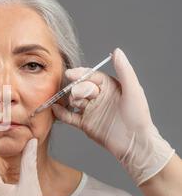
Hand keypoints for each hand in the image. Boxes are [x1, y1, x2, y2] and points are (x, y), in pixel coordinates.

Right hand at [52, 48, 174, 185]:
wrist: (135, 144)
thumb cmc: (139, 117)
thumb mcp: (133, 90)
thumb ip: (124, 70)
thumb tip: (117, 51)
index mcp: (109, 87)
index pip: (91, 76)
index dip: (80, 74)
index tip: (70, 74)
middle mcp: (98, 97)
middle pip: (80, 87)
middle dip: (76, 89)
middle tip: (78, 95)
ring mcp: (90, 111)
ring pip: (73, 100)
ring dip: (68, 99)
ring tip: (69, 102)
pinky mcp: (85, 124)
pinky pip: (69, 116)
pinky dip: (61, 113)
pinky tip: (55, 109)